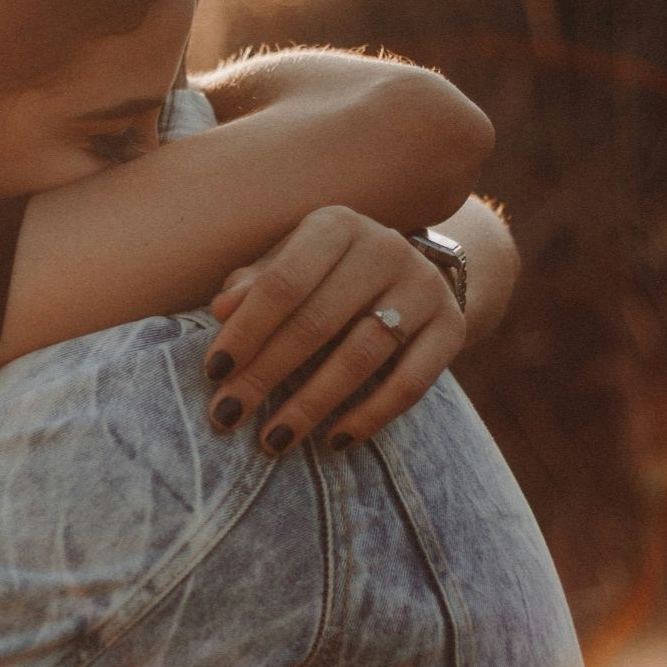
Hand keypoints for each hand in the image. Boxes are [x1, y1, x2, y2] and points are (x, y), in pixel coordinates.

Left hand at [200, 205, 465, 455]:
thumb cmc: (326, 275)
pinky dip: (370, 416)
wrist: (412, 275)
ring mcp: (424, 287)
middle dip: (266, 374)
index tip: (214, 373)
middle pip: (317, 322)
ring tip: (273, 439)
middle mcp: (384, 248)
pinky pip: (411, 383)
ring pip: (361, 355)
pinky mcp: (452, 327)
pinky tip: (334, 441)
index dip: (246, 330)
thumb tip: (221, 311)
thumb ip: (253, 285)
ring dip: (312, 404)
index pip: (283, 282)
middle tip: (228, 415)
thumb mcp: (288, 266)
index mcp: (336, 226)